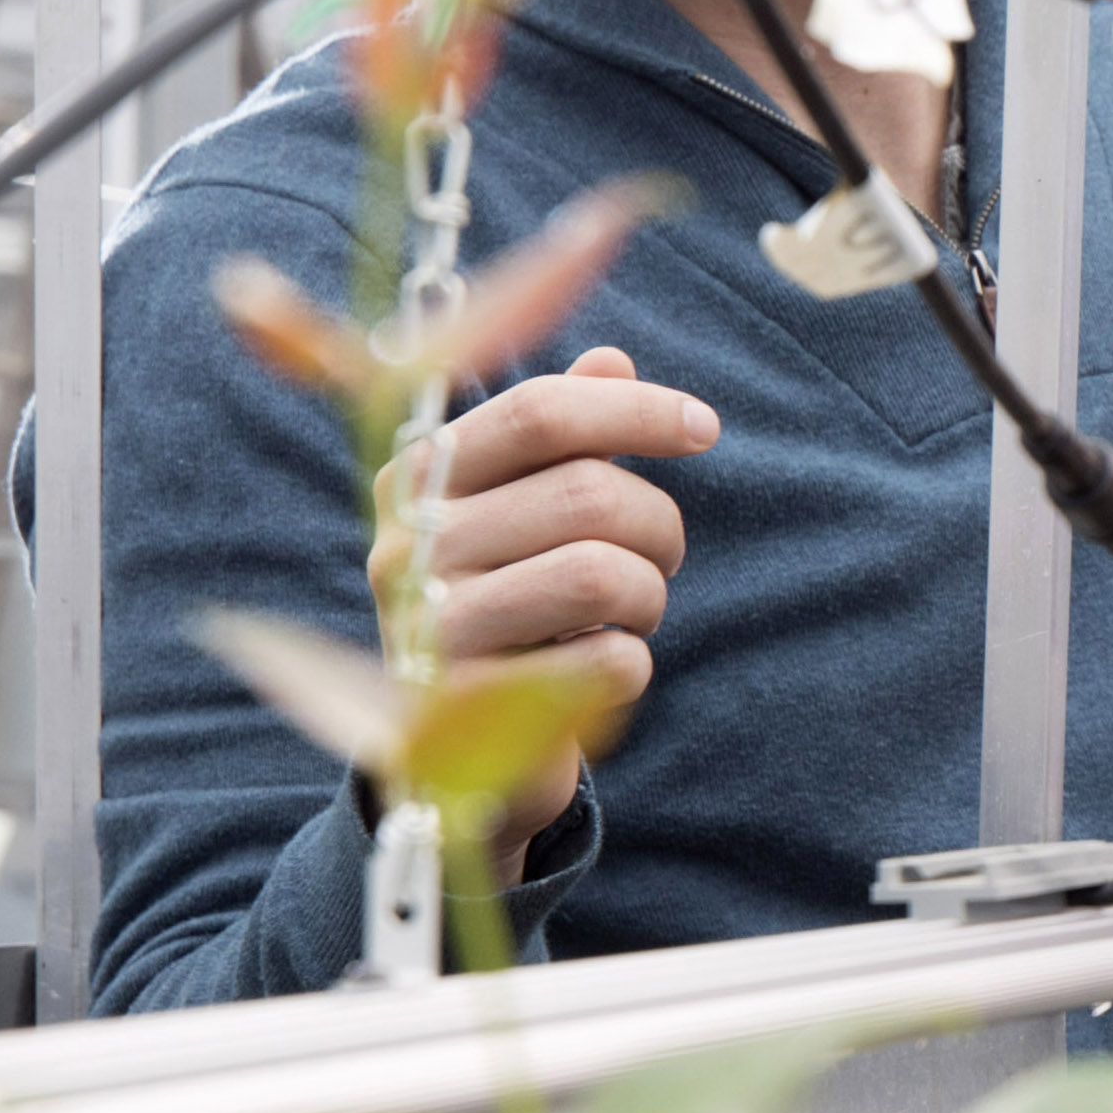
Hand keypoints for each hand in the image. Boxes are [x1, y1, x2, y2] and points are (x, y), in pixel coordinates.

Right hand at [375, 343, 713, 869]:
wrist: (457, 752)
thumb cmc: (510, 601)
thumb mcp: (521, 511)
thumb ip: (559, 437)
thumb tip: (611, 360)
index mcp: (419, 476)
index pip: (542, 410)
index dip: (637, 411)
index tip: (705, 429)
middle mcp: (406, 546)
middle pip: (586, 494)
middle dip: (660, 524)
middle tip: (664, 556)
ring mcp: (429, 629)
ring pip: (601, 575)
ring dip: (649, 595)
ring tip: (633, 612)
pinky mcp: (466, 712)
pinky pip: (606, 663)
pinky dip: (631, 666)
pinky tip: (600, 671)